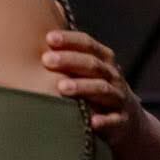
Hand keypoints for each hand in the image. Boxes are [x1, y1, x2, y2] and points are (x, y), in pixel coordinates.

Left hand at [42, 29, 140, 144]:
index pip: (88, 44)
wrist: (128, 121)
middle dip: (69, 61)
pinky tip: (91, 122)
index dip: (69, 40)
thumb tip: (31, 41)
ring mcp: (118, 98)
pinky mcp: (122, 120)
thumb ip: (67, 58)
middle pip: (92, 65)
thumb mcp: (88, 72)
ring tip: (61, 87)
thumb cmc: (95, 89)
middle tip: (46, 60)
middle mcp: (112, 76)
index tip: (48, 38)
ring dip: (82, 87)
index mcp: (103, 60)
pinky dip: (104, 121)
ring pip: (102, 89)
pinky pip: (114, 120)